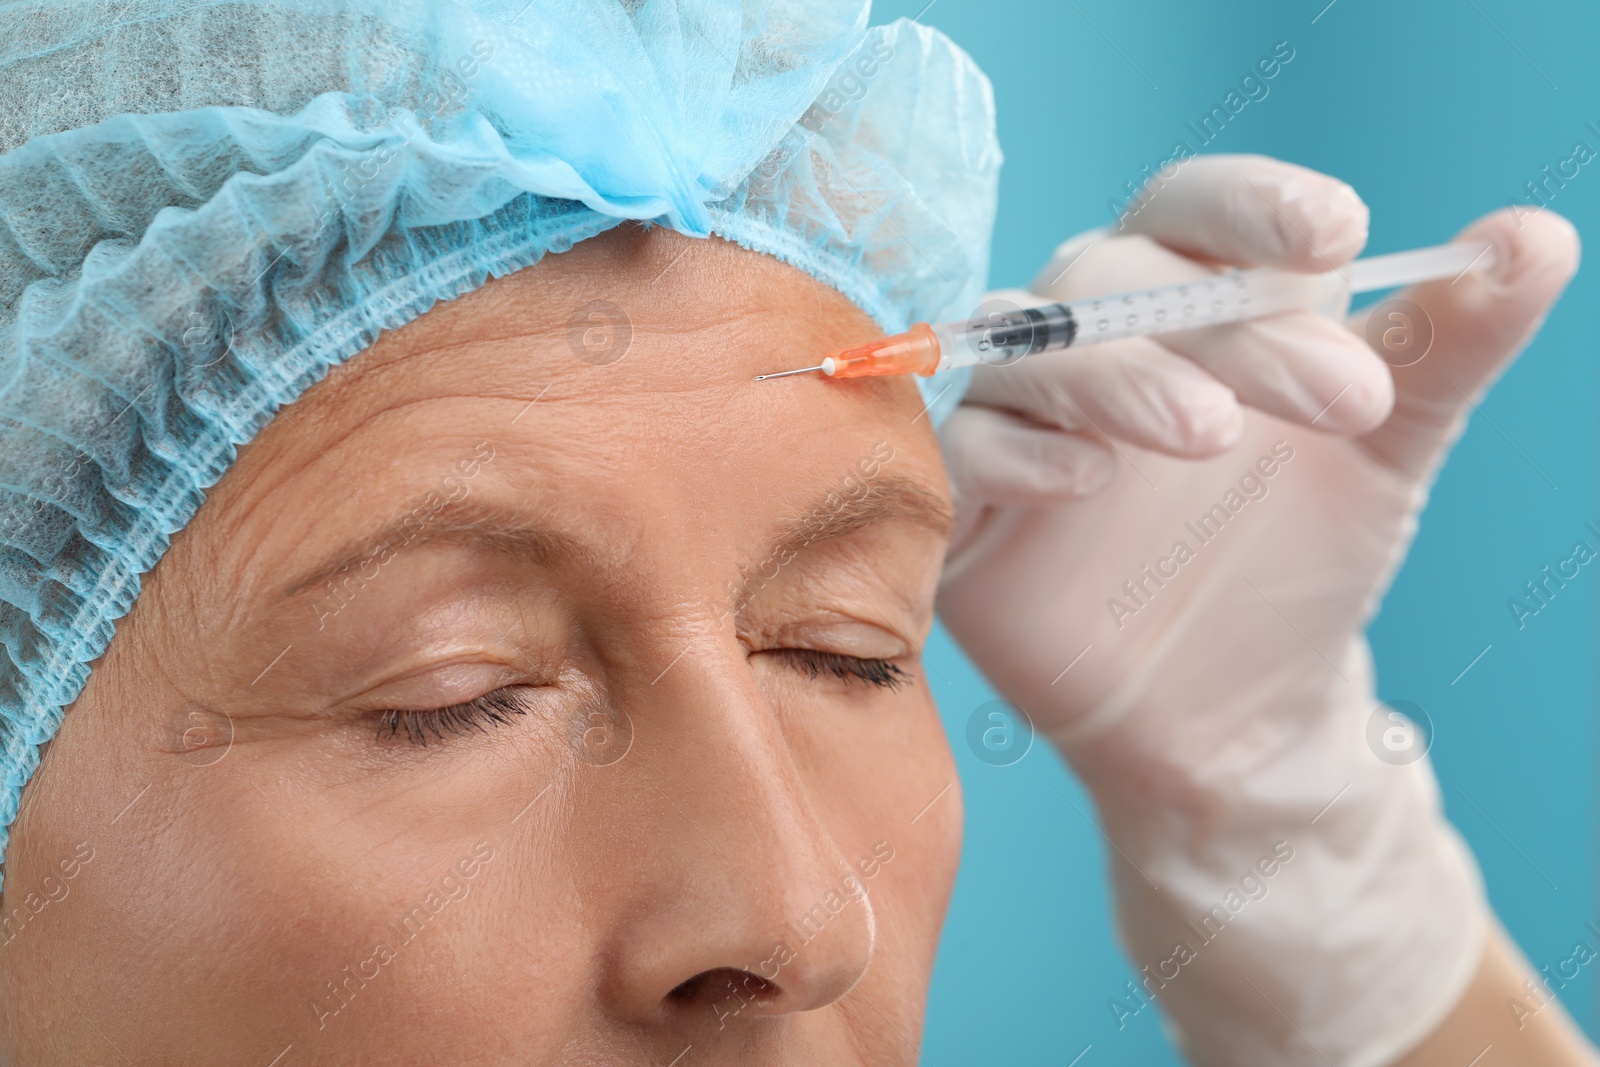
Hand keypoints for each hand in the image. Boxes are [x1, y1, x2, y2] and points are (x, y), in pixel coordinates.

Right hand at [939, 156, 1577, 757]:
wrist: (1238, 714)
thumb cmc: (1296, 566)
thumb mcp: (1386, 453)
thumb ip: (1444, 346)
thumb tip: (1535, 238)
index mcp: (1186, 305)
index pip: (1188, 211)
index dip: (1248, 206)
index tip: (1337, 234)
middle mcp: (1092, 346)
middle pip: (1110, 275)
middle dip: (1219, 324)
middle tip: (1341, 399)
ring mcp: (1022, 422)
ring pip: (1028, 349)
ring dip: (1117, 375)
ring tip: (1213, 434)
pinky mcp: (972, 507)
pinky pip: (962, 451)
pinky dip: (1017, 451)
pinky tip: (1088, 480)